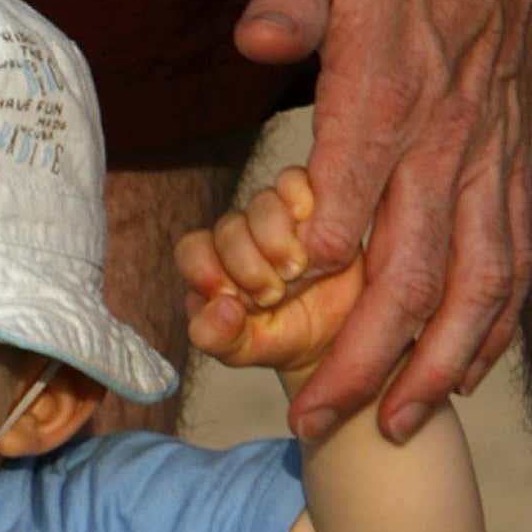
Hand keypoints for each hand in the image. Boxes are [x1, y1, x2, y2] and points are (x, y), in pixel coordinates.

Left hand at [177, 168, 364, 379]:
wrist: (338, 334)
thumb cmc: (280, 337)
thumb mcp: (244, 349)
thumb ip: (217, 336)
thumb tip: (222, 309)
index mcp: (213, 265)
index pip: (192, 250)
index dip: (206, 270)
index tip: (231, 299)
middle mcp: (241, 235)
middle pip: (228, 228)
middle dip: (248, 266)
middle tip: (272, 295)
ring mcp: (277, 216)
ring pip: (262, 203)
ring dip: (276, 239)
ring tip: (296, 272)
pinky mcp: (313, 203)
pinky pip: (296, 182)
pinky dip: (302, 206)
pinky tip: (314, 240)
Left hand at [233, 0, 531, 440]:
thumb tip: (257, 42)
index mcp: (391, 87)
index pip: (355, 201)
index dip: (319, 281)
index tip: (281, 339)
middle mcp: (450, 134)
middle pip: (414, 270)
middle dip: (365, 357)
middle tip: (317, 421)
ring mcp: (489, 150)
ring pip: (478, 280)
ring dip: (438, 363)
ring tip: (397, 426)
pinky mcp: (511, 153)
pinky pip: (514, 253)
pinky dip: (495, 322)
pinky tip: (467, 372)